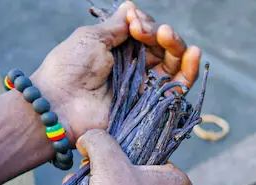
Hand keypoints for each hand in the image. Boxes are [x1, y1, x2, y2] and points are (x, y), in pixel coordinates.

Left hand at [31, 2, 201, 143]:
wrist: (61, 105)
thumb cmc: (69, 68)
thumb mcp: (91, 37)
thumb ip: (117, 25)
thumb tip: (131, 7)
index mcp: (119, 49)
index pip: (146, 33)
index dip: (146, 25)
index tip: (134, 23)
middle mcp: (136, 67)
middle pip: (164, 47)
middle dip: (162, 35)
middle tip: (149, 31)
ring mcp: (146, 85)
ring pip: (175, 64)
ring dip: (177, 46)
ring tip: (168, 36)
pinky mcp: (155, 104)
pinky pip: (180, 86)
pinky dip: (190, 69)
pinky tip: (193, 52)